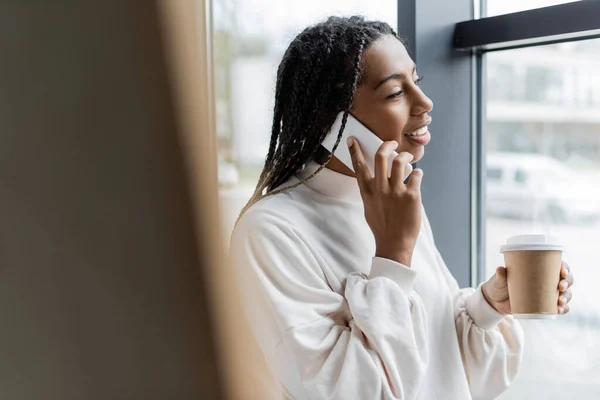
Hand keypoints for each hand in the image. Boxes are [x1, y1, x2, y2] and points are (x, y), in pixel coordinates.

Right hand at [347, 137, 422, 266]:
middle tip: (392, 144)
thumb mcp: (369, 207)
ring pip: (400, 161)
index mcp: (367, 191)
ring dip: (405, 156)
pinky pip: (417, 174)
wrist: (394, 244)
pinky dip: (418, 173)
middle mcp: (380, 189)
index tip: (353, 139)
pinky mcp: (412, 196)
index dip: (355, 151)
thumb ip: (371, 191)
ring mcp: (396, 192)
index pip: (359, 166)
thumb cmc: (381, 226)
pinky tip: (417, 177)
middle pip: (381, 156)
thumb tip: (375, 178)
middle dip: (387, 145)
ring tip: (408, 158)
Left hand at [482, 261, 574, 314]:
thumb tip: (500, 269)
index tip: (563, 272)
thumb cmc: (498, 285)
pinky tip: (559, 310)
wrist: (495, 302)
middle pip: (566, 279)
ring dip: (566, 297)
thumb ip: (500, 275)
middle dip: (567, 282)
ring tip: (559, 302)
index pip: (558, 265)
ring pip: (565, 293)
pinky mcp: (545, 305)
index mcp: (539, 268)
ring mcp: (548, 293)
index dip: (565, 267)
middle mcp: (547, 280)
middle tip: (561, 287)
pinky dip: (563, 309)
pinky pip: (560, 307)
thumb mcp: (499, 280)